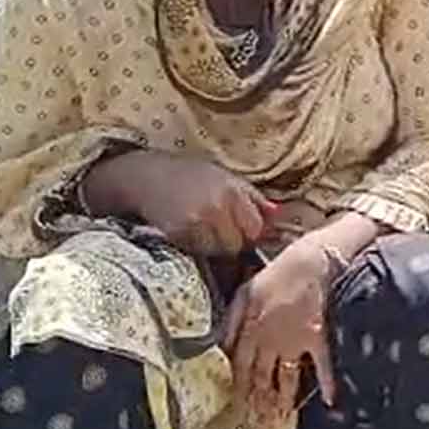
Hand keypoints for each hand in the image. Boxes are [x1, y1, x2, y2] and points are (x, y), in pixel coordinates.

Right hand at [84, 151, 276, 255]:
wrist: (149, 176)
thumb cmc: (193, 176)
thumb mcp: (228, 178)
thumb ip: (254, 199)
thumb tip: (279, 215)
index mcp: (233, 192)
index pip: (255, 229)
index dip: (250, 232)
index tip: (242, 228)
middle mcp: (217, 208)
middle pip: (238, 244)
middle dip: (233, 240)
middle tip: (220, 228)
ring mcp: (196, 223)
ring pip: (218, 252)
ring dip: (215, 246)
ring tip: (204, 228)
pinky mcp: (178, 234)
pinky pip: (198, 251)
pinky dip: (197, 247)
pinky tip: (190, 231)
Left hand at [222, 236, 335, 410]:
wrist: (310, 263)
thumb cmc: (278, 272)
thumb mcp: (245, 291)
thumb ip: (231, 320)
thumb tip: (221, 346)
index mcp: (250, 329)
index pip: (240, 365)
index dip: (237, 384)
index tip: (235, 401)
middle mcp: (270, 342)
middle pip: (261, 376)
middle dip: (257, 397)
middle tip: (257, 416)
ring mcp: (294, 343)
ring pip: (286, 377)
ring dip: (283, 398)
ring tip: (281, 415)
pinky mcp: (317, 339)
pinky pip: (322, 365)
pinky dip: (327, 382)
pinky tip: (329, 399)